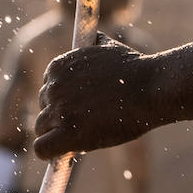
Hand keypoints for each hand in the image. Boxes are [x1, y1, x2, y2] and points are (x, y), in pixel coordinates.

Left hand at [32, 33, 155, 159]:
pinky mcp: (68, 132)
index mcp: (58, 65)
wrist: (151, 88)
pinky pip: (41, 148)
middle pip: (43, 108)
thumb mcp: (108, 48)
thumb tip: (94, 39)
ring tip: (81, 138)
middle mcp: (54, 86)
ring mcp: (60, 109)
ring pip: (41, 128)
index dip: (62, 101)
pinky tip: (62, 154)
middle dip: (59, 118)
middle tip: (84, 124)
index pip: (47, 89)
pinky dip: (48, 154)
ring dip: (57, 135)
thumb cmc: (135, 70)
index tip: (79, 108)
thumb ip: (94, 45)